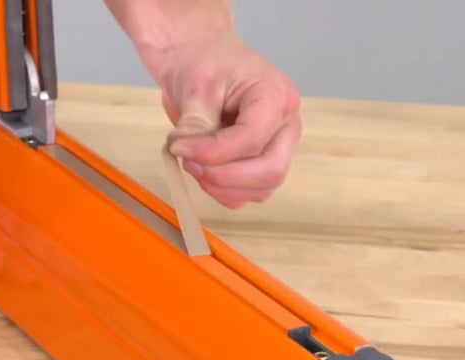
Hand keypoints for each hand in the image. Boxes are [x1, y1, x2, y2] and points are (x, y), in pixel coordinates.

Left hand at [161, 32, 301, 207]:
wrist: (200, 61)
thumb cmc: (205, 63)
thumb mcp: (197, 85)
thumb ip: (196, 123)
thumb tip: (187, 152)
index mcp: (277, 97)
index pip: (252, 139)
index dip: (213, 152)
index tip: (179, 148)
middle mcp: (285, 126)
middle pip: (270, 171)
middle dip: (224, 176)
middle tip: (189, 163)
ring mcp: (277, 148)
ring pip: (260, 189)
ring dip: (221, 186)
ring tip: (192, 161)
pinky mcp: (261, 164)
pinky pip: (247, 194)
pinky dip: (222, 191)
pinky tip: (202, 170)